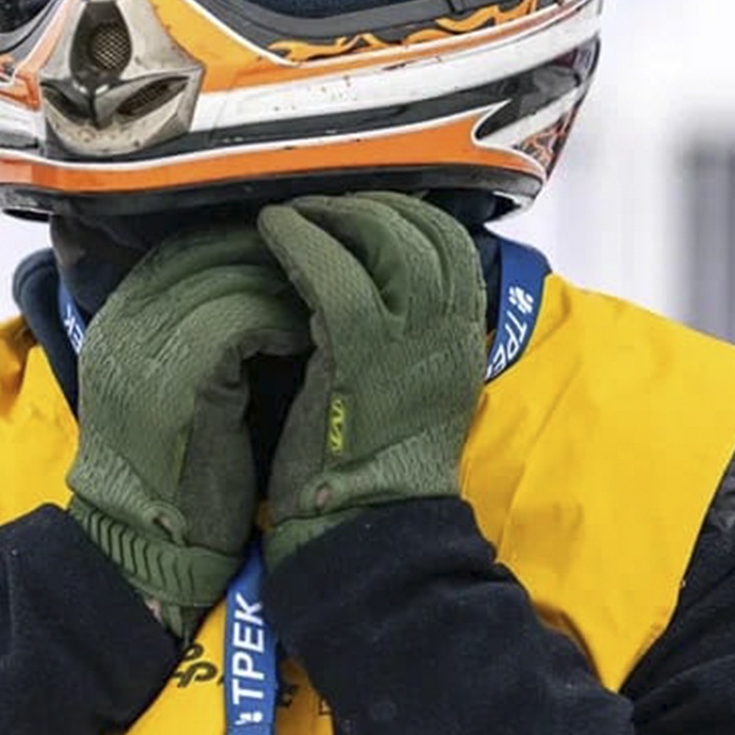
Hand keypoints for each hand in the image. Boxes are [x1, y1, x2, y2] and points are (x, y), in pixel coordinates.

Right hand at [66, 222, 307, 637]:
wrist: (147, 551)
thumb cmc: (178, 473)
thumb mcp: (178, 385)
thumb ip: (201, 329)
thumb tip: (268, 275)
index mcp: (119, 319)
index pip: (184, 246)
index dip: (244, 243)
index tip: (297, 249)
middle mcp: (125, 323)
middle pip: (206, 249)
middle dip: (273, 252)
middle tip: (328, 260)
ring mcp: (146, 349)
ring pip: (230, 275)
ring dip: (288, 282)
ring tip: (329, 293)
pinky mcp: (181, 381)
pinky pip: (242, 320)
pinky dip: (283, 321)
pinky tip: (312, 333)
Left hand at [253, 191, 484, 566]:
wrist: (365, 530)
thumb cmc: (375, 467)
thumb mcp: (414, 389)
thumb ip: (409, 334)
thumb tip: (377, 278)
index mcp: (462, 342)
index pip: (451, 244)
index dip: (403, 212)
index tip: (360, 208)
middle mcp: (446, 333)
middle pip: (420, 231)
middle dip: (365, 205)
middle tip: (319, 204)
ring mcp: (406, 341)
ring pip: (381, 240)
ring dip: (330, 214)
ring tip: (292, 214)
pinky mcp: (357, 354)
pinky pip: (332, 274)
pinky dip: (300, 241)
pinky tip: (273, 231)